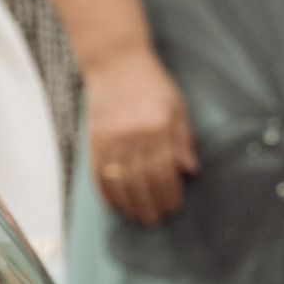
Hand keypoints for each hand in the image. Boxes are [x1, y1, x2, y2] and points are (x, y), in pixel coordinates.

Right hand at [85, 49, 196, 226]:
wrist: (116, 63)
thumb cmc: (151, 84)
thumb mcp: (177, 107)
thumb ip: (183, 139)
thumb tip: (189, 171)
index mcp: (157, 127)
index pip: (164, 172)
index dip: (169, 195)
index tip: (173, 208)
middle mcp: (132, 136)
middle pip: (141, 183)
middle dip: (150, 206)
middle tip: (156, 220)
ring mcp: (110, 139)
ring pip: (119, 183)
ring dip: (129, 205)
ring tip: (138, 217)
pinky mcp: (93, 140)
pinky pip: (98, 174)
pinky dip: (106, 193)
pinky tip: (115, 204)